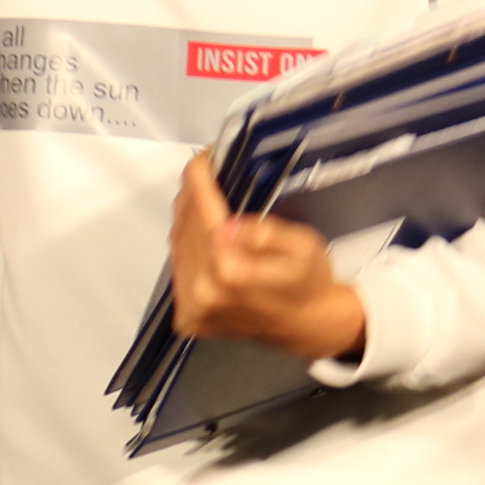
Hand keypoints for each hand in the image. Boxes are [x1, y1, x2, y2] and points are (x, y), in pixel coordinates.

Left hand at [169, 156, 366, 364]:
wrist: (304, 325)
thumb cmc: (307, 283)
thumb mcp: (303, 247)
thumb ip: (265, 233)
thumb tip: (225, 225)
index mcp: (231, 270)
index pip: (202, 209)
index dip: (200, 177)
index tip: (203, 158)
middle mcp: (203, 291)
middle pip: (185, 224)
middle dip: (193, 194)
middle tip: (206, 175)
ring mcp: (192, 307)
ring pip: (177, 245)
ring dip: (187, 219)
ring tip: (204, 201)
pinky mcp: (188, 317)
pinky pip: (178, 269)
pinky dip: (187, 247)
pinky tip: (203, 236)